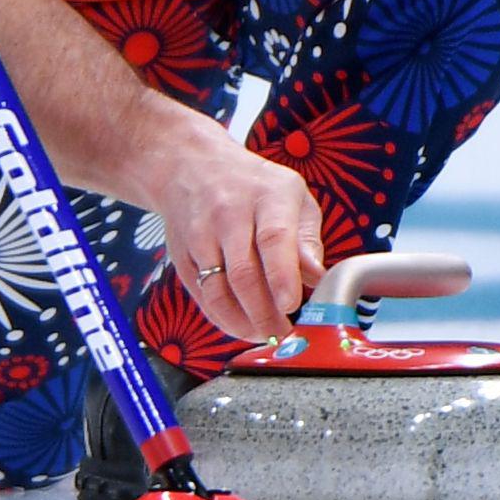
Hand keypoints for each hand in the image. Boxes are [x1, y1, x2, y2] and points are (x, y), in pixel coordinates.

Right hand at [144, 117, 324, 344]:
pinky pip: (201, 296)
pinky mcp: (182, 255)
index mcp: (266, 196)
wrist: (189, 164)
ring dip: (243, 322)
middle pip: (243, 273)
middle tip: (283, 333)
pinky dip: (222, 319)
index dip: (282, 276)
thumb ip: (308, 238)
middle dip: (264, 313)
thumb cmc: (252, 185)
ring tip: (264, 334)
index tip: (291, 305)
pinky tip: (241, 325)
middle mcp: (229, 214)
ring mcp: (201, 235)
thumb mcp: (292, 195)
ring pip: (218, 290)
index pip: (274, 238)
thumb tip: (317, 278)